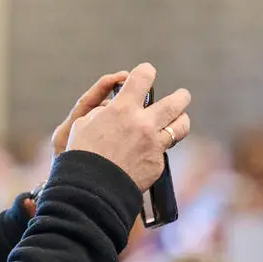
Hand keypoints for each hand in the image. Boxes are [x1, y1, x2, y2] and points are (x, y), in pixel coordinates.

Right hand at [66, 63, 191, 190]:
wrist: (90, 189)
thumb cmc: (81, 154)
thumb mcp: (83, 124)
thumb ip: (103, 111)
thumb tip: (114, 107)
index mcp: (123, 109)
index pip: (143, 76)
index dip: (145, 72)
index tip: (146, 75)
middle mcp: (143, 124)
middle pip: (176, 101)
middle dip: (181, 96)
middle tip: (181, 97)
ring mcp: (153, 144)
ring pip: (181, 126)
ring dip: (180, 120)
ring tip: (177, 121)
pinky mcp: (157, 163)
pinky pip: (163, 152)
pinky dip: (157, 150)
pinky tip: (146, 154)